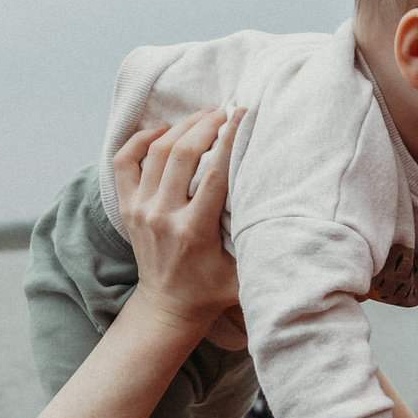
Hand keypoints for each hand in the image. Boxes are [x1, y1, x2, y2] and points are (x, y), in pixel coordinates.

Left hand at [114, 109, 241, 337]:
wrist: (167, 307)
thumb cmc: (211, 291)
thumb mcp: (243, 275)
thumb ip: (260, 246)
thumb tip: (293, 218)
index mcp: (193, 231)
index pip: (214, 173)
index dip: (230, 139)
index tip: (242, 115)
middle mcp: (163, 216)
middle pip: (182, 153)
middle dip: (206, 125)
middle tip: (224, 110)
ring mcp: (140, 210)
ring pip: (156, 152)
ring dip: (181, 127)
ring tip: (202, 115)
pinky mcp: (127, 208)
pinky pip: (124, 162)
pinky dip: (141, 140)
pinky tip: (162, 130)